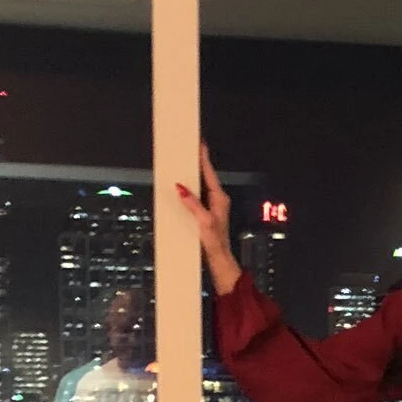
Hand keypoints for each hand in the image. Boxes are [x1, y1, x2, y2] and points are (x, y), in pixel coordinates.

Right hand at [176, 142, 240, 292]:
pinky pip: (196, 195)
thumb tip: (181, 188)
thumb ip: (193, 204)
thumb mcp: (203, 222)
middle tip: (189, 147)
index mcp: (219, 198)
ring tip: (183, 162)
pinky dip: (189, 189)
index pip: (209, 173)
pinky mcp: (206, 213)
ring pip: (200, 185)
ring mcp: (212, 206)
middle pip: (205, 176)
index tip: (200, 143)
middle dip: (197, 162)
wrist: (219, 259)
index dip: (204, 157)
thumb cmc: (215, 242)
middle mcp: (217, 199)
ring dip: (192, 175)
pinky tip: (181, 187)